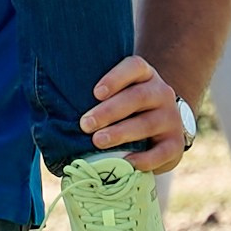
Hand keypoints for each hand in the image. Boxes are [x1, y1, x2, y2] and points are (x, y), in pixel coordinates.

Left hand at [80, 53, 191, 174]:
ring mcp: (171, 118)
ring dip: (121, 133)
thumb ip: (98, 97)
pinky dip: (144, 159)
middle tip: (85, 124)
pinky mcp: (175, 144)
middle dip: (109, 111)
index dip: (115, 78)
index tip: (95, 93)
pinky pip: (162, 152)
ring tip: (98, 142)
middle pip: (138, 97)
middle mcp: (161, 93)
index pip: (135, 67)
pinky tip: (126, 162)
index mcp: (145, 76)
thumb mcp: (118, 94)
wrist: (162, 126)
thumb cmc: (127, 108)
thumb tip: (55, 107)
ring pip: (148, 123)